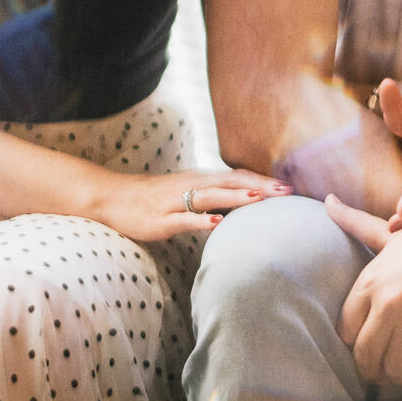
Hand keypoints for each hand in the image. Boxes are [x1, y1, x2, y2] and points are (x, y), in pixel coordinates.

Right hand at [89, 169, 287, 241]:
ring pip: (210, 197)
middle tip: (287, 191)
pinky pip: (184, 218)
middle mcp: (190, 185)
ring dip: (235, 197)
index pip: (236, 176)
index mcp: (199, 180)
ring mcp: (175, 202)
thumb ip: (210, 196)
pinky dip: (202, 220)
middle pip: (230, 182)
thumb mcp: (184, 192)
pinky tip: (218, 223)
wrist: (112, 197)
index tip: (289, 186)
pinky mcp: (161, 219)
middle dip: (259, 187)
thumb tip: (239, 203)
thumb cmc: (152, 197)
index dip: (262, 180)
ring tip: (259, 199)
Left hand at [325, 194, 401, 392]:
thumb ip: (356, 224)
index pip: (346, 329)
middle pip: (366, 355)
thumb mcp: (392, 234)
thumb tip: (328, 202)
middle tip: (385, 372)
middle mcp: (387, 301)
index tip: (368, 345)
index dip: (356, 342)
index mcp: (371, 280)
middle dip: (374, 370)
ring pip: (396, 369)